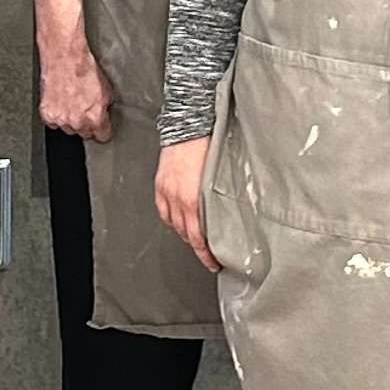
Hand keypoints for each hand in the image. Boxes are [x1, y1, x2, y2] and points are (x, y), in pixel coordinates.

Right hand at [39, 41, 113, 142]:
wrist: (65, 58)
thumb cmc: (84, 70)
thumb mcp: (106, 90)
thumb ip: (105, 108)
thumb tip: (104, 113)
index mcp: (95, 118)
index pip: (102, 137)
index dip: (103, 130)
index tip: (101, 127)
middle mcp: (77, 122)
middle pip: (84, 134)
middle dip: (86, 123)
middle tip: (84, 108)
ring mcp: (60, 119)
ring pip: (68, 129)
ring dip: (70, 120)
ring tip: (72, 102)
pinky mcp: (47, 114)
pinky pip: (53, 123)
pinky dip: (57, 115)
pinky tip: (61, 102)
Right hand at [153, 136, 216, 271]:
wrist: (189, 126)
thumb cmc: (210, 147)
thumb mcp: (220, 177)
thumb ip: (220, 200)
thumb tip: (229, 217)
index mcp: (193, 199)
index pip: (198, 237)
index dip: (205, 254)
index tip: (213, 263)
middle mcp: (177, 199)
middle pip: (185, 233)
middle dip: (197, 246)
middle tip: (208, 255)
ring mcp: (166, 192)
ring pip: (173, 224)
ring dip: (184, 234)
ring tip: (195, 239)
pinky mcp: (160, 185)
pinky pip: (163, 211)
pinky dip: (171, 220)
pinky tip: (178, 222)